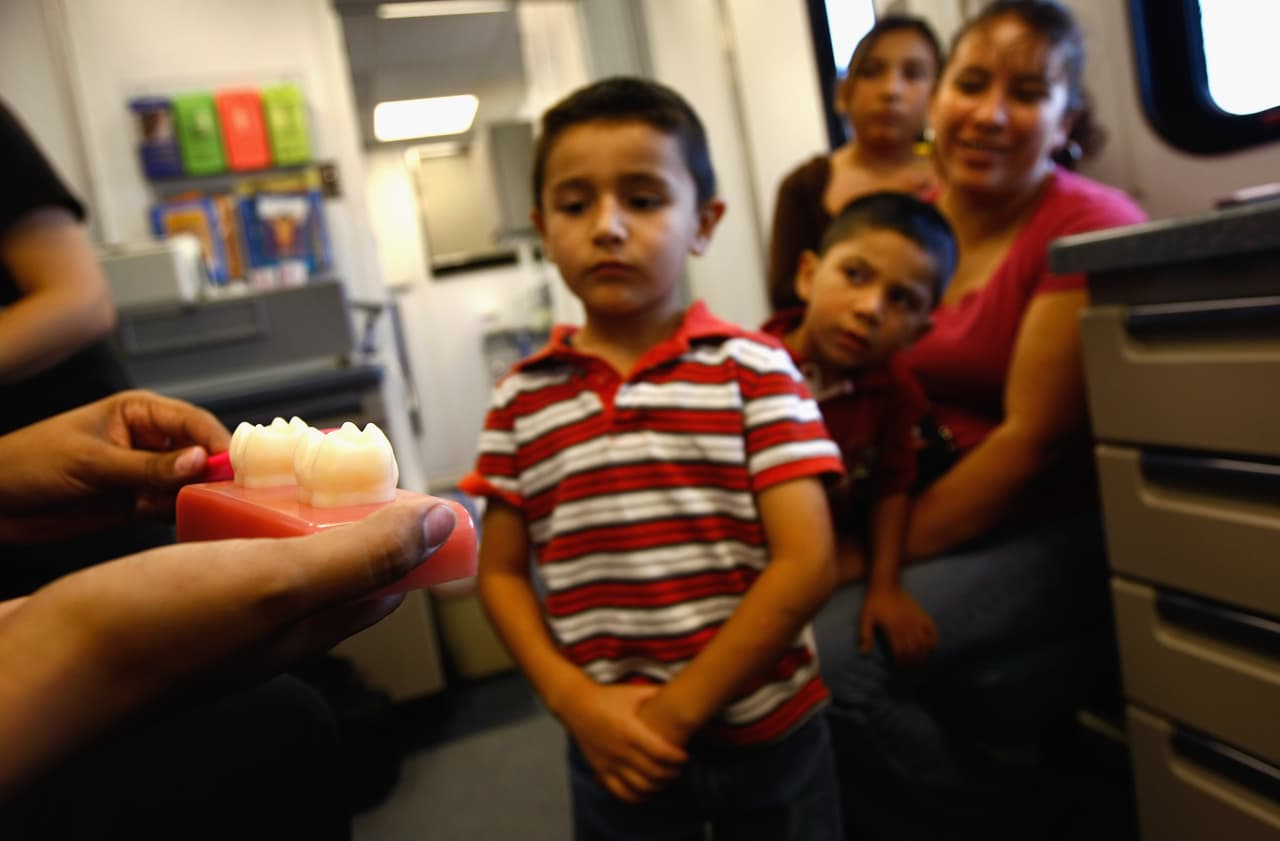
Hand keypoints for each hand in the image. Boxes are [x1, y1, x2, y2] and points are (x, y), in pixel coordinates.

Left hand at [0, 390, 229, 540]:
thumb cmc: (29, 464)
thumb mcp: (91, 463)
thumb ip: (148, 466)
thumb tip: (202, 461)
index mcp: (139, 412)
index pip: (194, 422)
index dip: (218, 443)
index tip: (235, 468)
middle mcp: (150, 439)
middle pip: (201, 452)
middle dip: (212, 473)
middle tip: (223, 496)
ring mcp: (145, 471)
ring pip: (191, 482)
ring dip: (194, 497)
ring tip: (188, 511)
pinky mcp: (138, 501)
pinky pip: (173, 506)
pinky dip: (179, 514)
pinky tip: (175, 522)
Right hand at [0, 499, 455, 795]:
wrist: (41, 664)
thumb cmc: (156, 627)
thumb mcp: (278, 581)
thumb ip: (361, 555)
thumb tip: (438, 525)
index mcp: (305, 628)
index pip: (380, 584)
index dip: (404, 539)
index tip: (411, 491)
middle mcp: (267, 629)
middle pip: (330, 569)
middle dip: (349, 519)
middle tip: (346, 463)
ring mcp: (216, 619)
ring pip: (273, 562)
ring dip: (290, 516)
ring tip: (289, 468)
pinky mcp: (169, 601)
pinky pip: (220, 557)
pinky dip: (234, 523)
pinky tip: (219, 497)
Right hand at [559, 682, 686, 803]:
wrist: (576, 705)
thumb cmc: (608, 697)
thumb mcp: (633, 692)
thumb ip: (657, 693)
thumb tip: (682, 689)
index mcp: (630, 730)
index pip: (660, 752)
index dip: (677, 758)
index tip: (685, 756)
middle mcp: (620, 749)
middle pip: (653, 772)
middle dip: (671, 773)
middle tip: (678, 768)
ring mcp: (609, 762)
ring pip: (639, 786)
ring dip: (657, 786)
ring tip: (665, 779)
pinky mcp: (600, 770)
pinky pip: (620, 792)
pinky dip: (636, 797)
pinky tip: (647, 792)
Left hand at [858, 585, 937, 666]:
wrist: (885, 584)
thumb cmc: (873, 602)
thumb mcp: (865, 618)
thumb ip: (865, 635)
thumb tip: (863, 653)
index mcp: (893, 629)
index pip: (900, 652)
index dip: (900, 663)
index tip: (897, 668)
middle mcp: (906, 626)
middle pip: (913, 651)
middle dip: (911, 662)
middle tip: (908, 668)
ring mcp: (916, 620)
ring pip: (924, 643)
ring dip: (923, 655)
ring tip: (919, 661)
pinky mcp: (921, 614)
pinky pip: (932, 630)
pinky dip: (934, 640)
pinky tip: (931, 648)